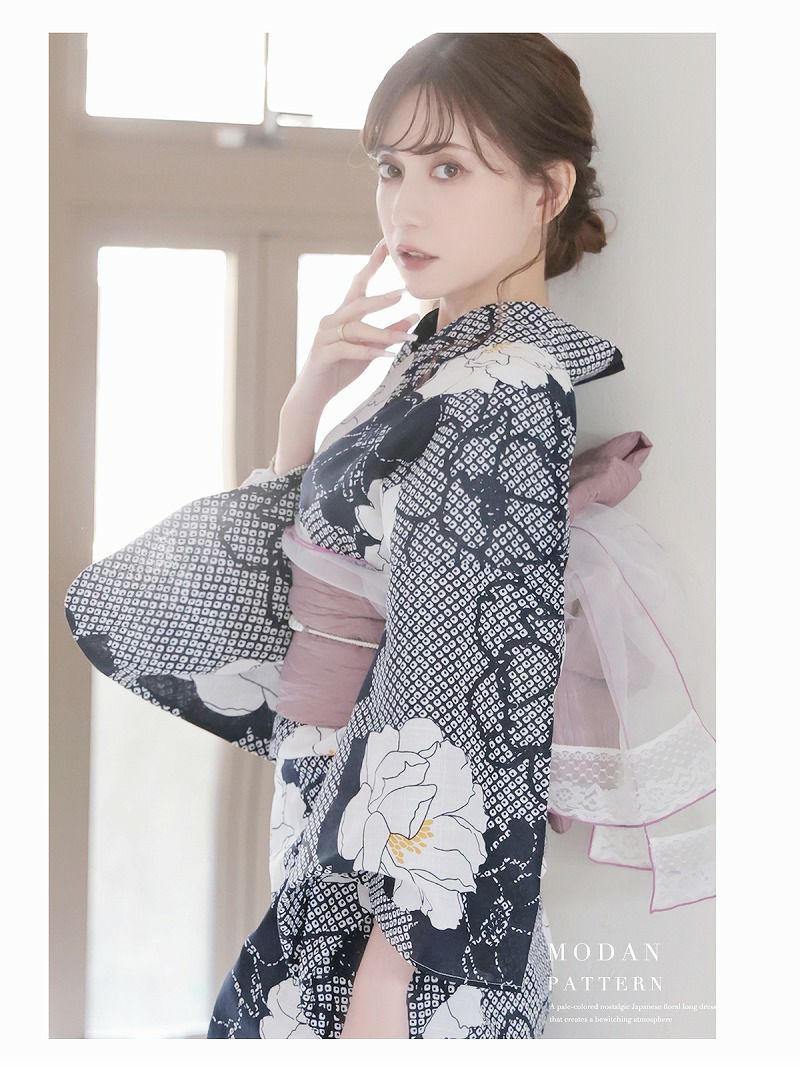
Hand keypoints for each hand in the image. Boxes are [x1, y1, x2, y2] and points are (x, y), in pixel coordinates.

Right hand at [293, 238, 419, 405]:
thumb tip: (411, 318)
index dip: (371, 264)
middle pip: (357, 303)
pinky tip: (384, 355)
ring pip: (355, 328)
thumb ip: (387, 333)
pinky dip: (366, 351)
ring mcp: (324, 337)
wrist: (313, 395)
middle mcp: (331, 321)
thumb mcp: (369, 350)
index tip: (385, 244)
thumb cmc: (340, 369)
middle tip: (403, 292)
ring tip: (404, 338)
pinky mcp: (321, 355)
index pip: (358, 285)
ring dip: (382, 333)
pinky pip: (346, 349)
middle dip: (381, 298)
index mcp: (342, 316)